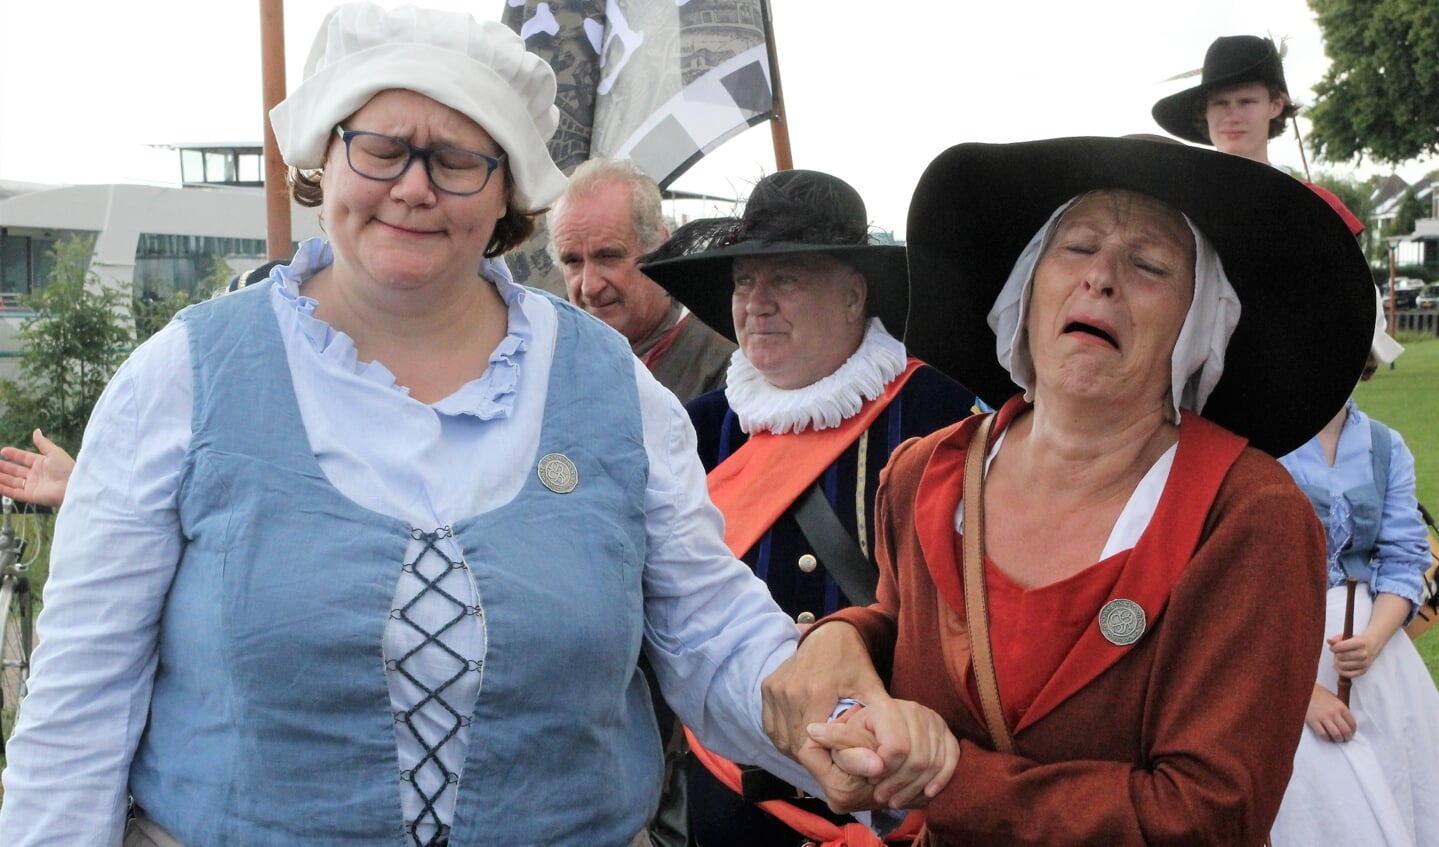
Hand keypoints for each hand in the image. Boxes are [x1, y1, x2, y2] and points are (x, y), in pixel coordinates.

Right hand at [0, 429, 74, 508]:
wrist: (73, 486)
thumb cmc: (66, 468)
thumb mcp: (54, 452)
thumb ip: (43, 443)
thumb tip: (36, 431)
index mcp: (42, 464)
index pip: (24, 458)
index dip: (14, 454)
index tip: (2, 450)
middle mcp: (36, 475)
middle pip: (16, 470)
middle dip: (4, 466)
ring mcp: (32, 486)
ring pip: (12, 481)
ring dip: (1, 477)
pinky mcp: (30, 496)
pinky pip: (13, 492)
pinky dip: (3, 488)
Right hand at [761, 622, 887, 783]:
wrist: (829, 633)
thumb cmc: (854, 662)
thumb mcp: (873, 690)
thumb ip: (882, 726)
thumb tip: (883, 765)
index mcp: (816, 692)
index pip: (809, 749)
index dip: (825, 769)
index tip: (843, 776)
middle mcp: (789, 692)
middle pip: (796, 748)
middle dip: (817, 763)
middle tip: (837, 767)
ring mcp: (774, 690)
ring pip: (782, 740)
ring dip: (801, 752)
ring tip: (823, 751)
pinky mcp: (767, 689)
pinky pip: (774, 728)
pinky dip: (788, 738)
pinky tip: (807, 736)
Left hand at [806, 698, 958, 812]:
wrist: (880, 724)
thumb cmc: (859, 733)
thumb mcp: (844, 736)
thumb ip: (836, 739)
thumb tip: (814, 732)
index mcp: (886, 708)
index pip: (896, 748)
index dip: (885, 771)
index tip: (873, 783)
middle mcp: (913, 709)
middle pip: (917, 758)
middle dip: (900, 784)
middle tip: (883, 797)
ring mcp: (933, 720)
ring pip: (934, 761)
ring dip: (916, 787)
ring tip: (897, 800)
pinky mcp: (947, 732)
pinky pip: (952, 758)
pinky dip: (941, 779)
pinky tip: (927, 793)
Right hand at [1305, 684, 1356, 741]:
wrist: (1304, 689)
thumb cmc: (1319, 694)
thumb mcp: (1334, 699)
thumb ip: (1341, 710)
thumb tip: (1346, 721)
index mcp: (1341, 706)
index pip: (1352, 723)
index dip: (1353, 731)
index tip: (1351, 733)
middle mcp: (1334, 713)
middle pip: (1346, 731)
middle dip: (1347, 738)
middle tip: (1345, 739)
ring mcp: (1324, 717)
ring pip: (1336, 734)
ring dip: (1338, 740)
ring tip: (1337, 739)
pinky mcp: (1313, 721)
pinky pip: (1323, 734)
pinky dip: (1326, 738)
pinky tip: (1327, 737)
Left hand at [1328, 630, 1384, 678]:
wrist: (1372, 647)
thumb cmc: (1357, 642)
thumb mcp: (1347, 636)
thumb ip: (1337, 638)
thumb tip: (1329, 641)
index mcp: (1360, 642)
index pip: (1341, 646)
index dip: (1334, 647)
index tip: (1333, 648)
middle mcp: (1364, 653)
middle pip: (1341, 657)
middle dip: (1336, 655)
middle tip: (1337, 653)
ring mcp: (1364, 663)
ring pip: (1343, 666)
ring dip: (1337, 662)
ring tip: (1338, 659)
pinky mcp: (1363, 671)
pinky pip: (1349, 675)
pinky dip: (1340, 671)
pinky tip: (1338, 666)